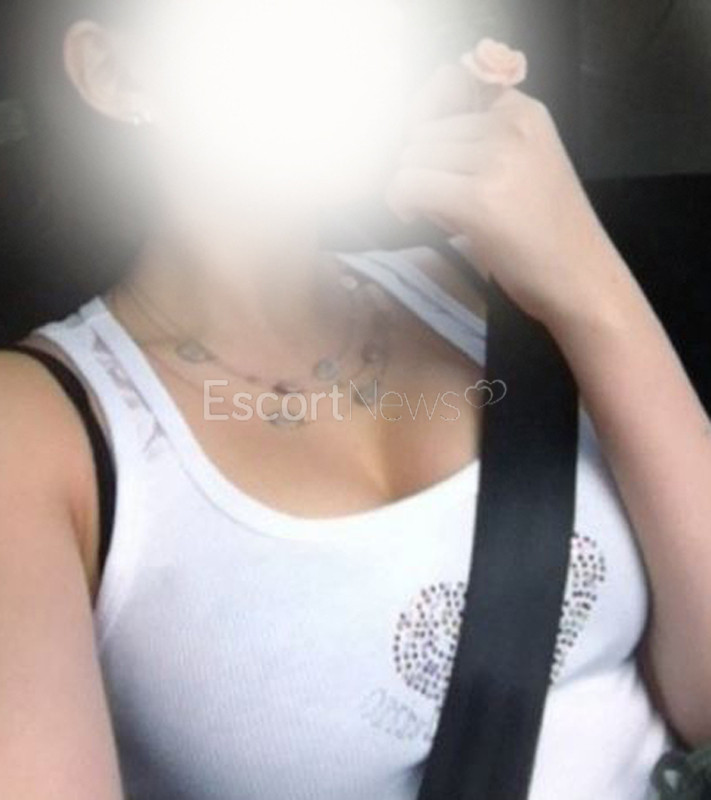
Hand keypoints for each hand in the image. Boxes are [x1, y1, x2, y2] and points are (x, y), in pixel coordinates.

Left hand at [386, 60, 626, 326]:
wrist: (581, 277)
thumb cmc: (547, 233)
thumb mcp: (521, 166)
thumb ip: (476, 141)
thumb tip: (408, 135)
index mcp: (524, 111)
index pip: (450, 83)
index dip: (425, 119)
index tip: (429, 154)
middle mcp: (511, 126)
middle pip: (424, 131)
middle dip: (420, 165)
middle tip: (440, 198)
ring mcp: (498, 160)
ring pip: (412, 157)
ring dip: (412, 186)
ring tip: (440, 211)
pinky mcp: (480, 199)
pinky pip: (409, 185)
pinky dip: (400, 202)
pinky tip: (412, 216)